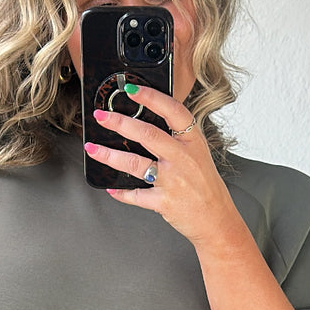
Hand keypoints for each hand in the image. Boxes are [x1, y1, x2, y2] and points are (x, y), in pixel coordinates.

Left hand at [84, 84, 239, 253]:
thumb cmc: (205, 186)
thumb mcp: (199, 155)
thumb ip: (177, 138)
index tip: (130, 89)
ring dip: (109, 155)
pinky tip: (110, 188)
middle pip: (148, 134)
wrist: (217, 219)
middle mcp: (183, 158)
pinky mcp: (164, 202)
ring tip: (92, 148)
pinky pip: (136, 195)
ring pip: (135, 163)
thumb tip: (146, 122)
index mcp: (193, 142)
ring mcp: (173, 181)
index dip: (151, 97)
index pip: (173, 111)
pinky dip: (121, 193)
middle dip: (120, 123)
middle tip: (101, 116)